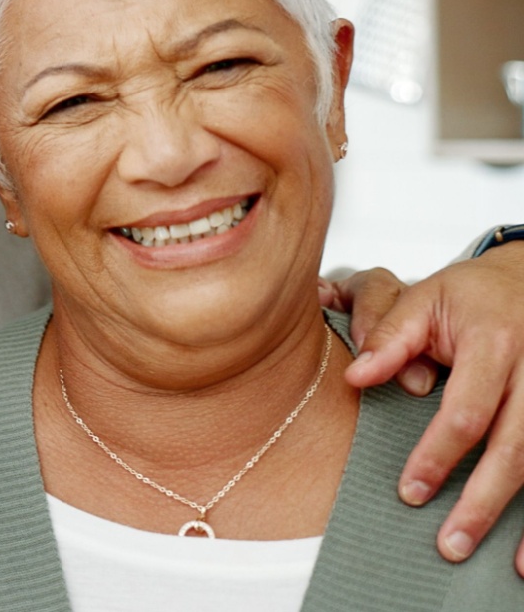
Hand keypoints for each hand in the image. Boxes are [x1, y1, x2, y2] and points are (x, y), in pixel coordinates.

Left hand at [339, 245, 523, 574]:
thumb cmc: (473, 295)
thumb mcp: (425, 299)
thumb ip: (389, 337)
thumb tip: (354, 376)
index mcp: (494, 342)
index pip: (465, 412)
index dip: (438, 456)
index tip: (410, 491)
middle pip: (514, 447)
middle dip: (483, 500)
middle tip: (450, 543)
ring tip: (508, 565)